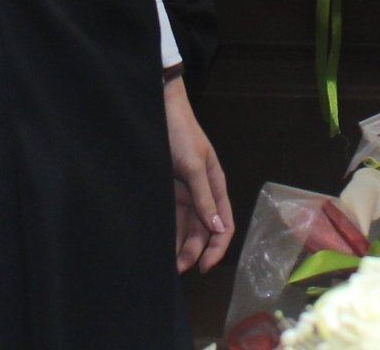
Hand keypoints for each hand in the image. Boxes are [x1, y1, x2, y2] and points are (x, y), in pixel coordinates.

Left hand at [165, 75, 233, 272]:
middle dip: (193, 252)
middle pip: (203, 231)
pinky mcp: (165, 192)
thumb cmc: (180, 132)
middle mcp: (200, 194)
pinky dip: (167, 233)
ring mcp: (182, 193)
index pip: (223, 225)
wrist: (156, 110)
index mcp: (215, 186)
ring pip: (185, 228)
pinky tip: (159, 245)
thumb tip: (218, 229)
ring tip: (167, 264)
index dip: (217, 248)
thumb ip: (204, 197)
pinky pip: (169, 218)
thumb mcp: (194, 165)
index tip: (204, 266)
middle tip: (177, 269)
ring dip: (179, 246)